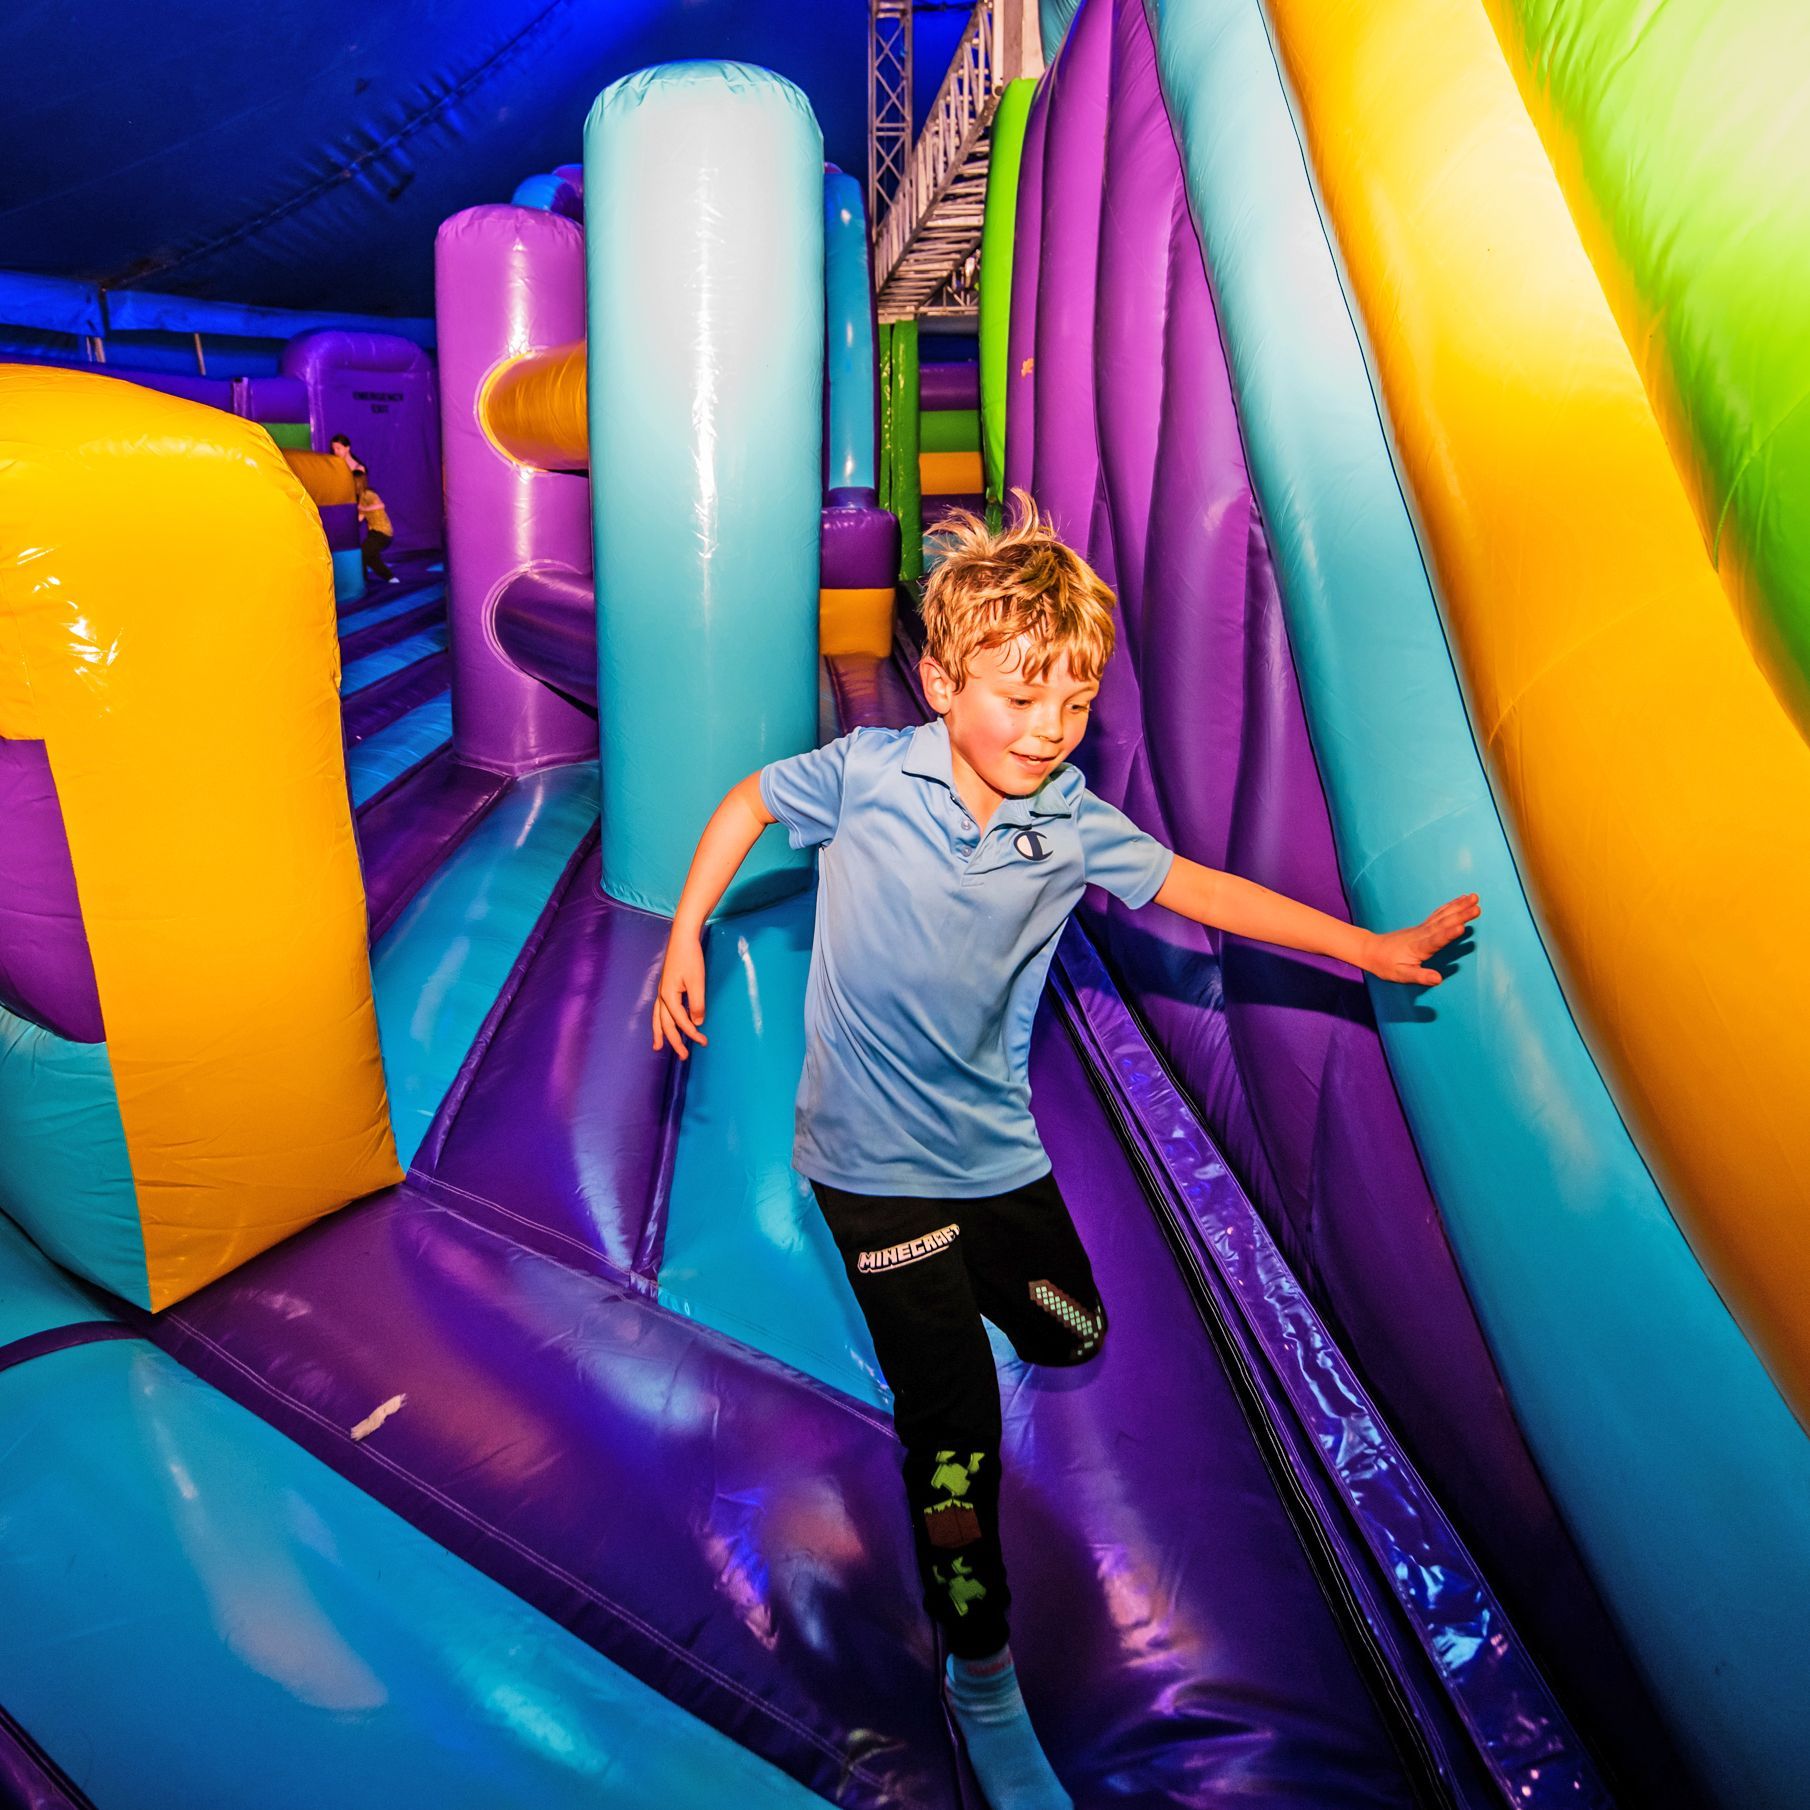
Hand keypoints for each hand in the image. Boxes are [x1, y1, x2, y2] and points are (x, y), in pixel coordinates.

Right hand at [652, 929, 708, 1058]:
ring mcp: (662, 991)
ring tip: (658, 1047)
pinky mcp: (665, 987)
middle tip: (683, 1056)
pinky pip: (659, 1010)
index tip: (704, 1041)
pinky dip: (659, 1020)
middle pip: (665, 1024)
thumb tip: (696, 1022)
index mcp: (669, 996)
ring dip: (659, 1033)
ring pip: (657, 1018)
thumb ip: (697, 1003)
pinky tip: (662, 1023)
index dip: (692, 1033)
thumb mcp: (697, 981)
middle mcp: (662, 996)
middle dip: (674, 1041)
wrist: (682, 937)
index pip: (681, 1021)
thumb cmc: (691, 958)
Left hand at [1364, 894, 1479, 985]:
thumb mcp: (1401, 975)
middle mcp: (1422, 935)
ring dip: (1459, 906)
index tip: (1462, 927)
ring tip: (1474, 897)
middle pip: (1443, 923)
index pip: (1435, 940)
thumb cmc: (1386, 965)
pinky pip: (1439, 914)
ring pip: (1443, 915)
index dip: (1448, 934)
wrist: (1371, 950)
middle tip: (1477, 907)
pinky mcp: (1423, 926)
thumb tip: (1438, 979)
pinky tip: (1461, 900)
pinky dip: (1450, 906)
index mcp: (1418, 947)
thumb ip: (1420, 976)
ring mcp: (1422, 928)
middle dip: (1461, 915)